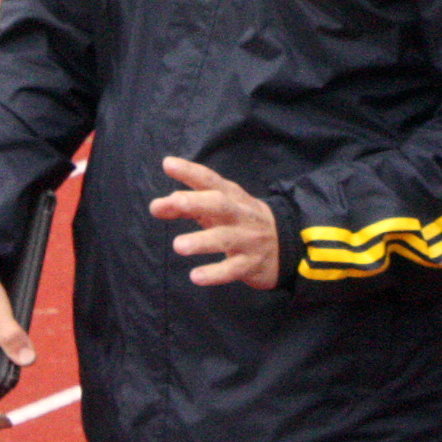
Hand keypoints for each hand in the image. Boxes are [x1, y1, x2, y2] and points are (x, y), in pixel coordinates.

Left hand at [153, 156, 280, 288]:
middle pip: (221, 204)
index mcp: (232, 196)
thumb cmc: (240, 222)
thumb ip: (186, 206)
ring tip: (178, 246)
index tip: (168, 164)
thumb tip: (156, 206)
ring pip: (225, 238)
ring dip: (202, 241)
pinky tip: (196, 276)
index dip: (190, 171)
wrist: (285, 245)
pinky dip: (215, 274)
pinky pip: (232, 269)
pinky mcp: (250, 264)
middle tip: (175, 202)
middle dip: (197, 201)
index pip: (210, 180)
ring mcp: (247, 239)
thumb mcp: (218, 209)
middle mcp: (240, 214)